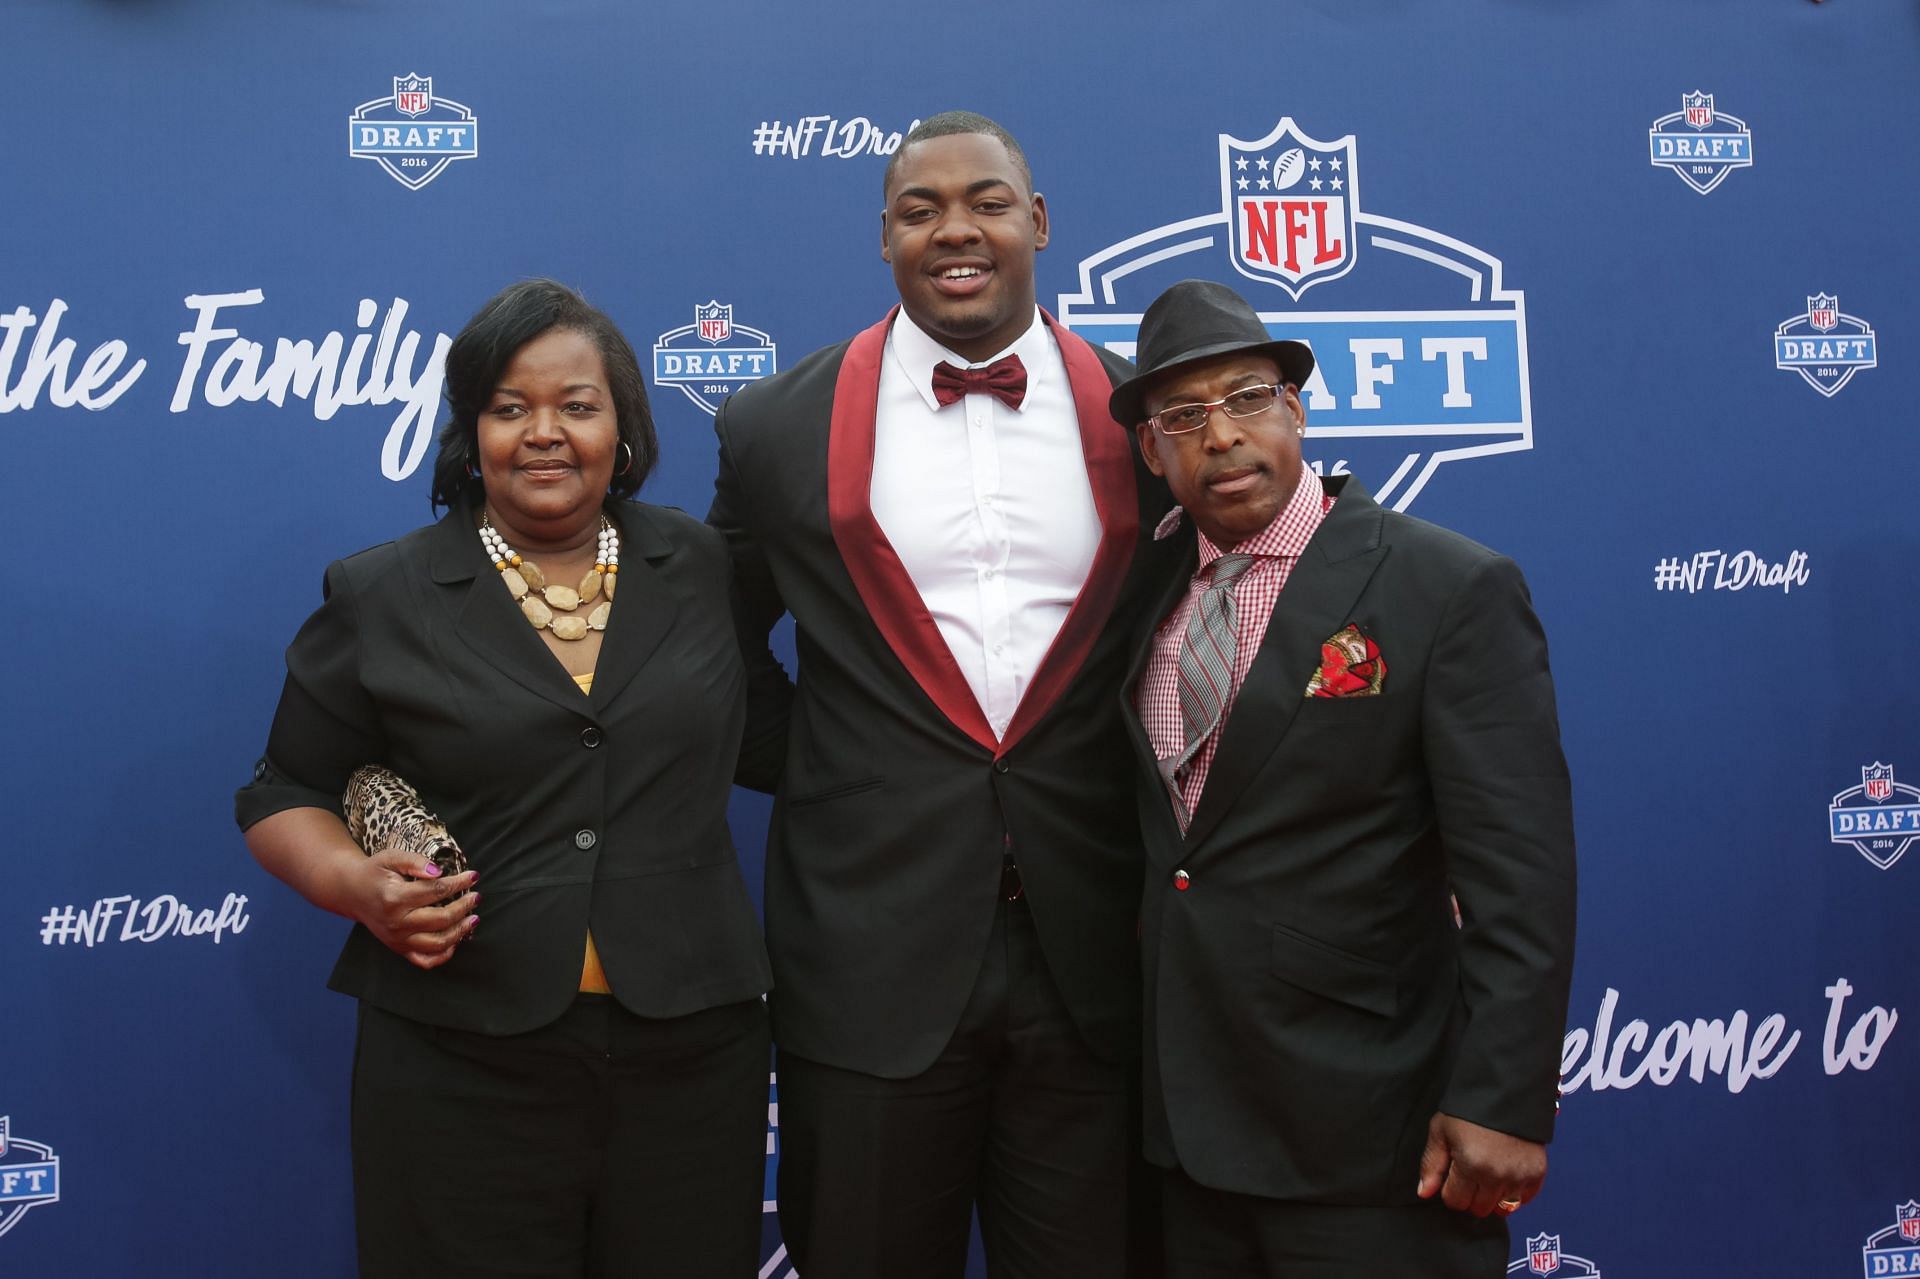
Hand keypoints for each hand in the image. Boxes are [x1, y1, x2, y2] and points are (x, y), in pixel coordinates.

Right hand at [342, 849, 479, 969]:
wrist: (352, 892)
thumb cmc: (374, 872)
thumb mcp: (391, 858)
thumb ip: (415, 862)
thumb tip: (438, 871)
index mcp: (395, 898)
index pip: (436, 891)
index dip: (459, 883)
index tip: (473, 876)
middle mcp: (397, 923)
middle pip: (441, 919)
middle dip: (464, 907)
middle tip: (476, 897)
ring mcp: (398, 940)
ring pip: (437, 943)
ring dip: (460, 932)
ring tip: (473, 918)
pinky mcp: (399, 949)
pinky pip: (424, 961)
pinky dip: (443, 955)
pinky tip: (455, 941)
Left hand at [1415, 1112, 1545, 1216]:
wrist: (1506, 1090)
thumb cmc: (1468, 1109)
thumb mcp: (1441, 1131)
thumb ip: (1431, 1165)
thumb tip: (1424, 1194)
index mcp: (1471, 1165)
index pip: (1456, 1201)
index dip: (1450, 1189)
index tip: (1453, 1173)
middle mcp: (1497, 1176)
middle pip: (1478, 1209)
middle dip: (1469, 1195)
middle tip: (1469, 1171)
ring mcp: (1520, 1176)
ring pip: (1501, 1208)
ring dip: (1491, 1196)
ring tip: (1487, 1172)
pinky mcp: (1537, 1173)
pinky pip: (1524, 1200)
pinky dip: (1513, 1192)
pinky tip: (1505, 1174)